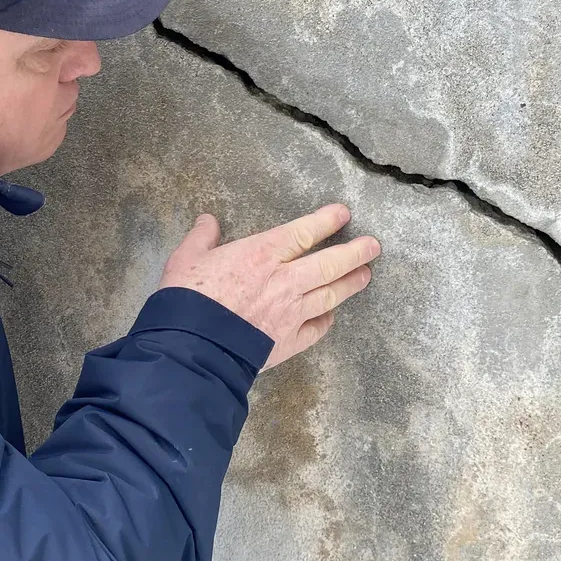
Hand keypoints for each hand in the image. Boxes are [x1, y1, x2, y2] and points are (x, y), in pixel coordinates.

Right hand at [159, 203, 379, 369]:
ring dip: (351, 283)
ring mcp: (291, 313)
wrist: (193, 347)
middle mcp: (284, 280)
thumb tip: (207, 221)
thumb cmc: (187, 299)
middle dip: (355, 252)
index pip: (304, 232)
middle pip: (330, 264)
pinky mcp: (288, 341)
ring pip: (330, 295)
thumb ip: (202, 238)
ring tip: (366, 275)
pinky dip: (326, 320)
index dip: (326, 221)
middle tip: (373, 246)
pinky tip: (332, 316)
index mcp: (261, 254)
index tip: (343, 214)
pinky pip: (316, 329)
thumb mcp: (186, 258)